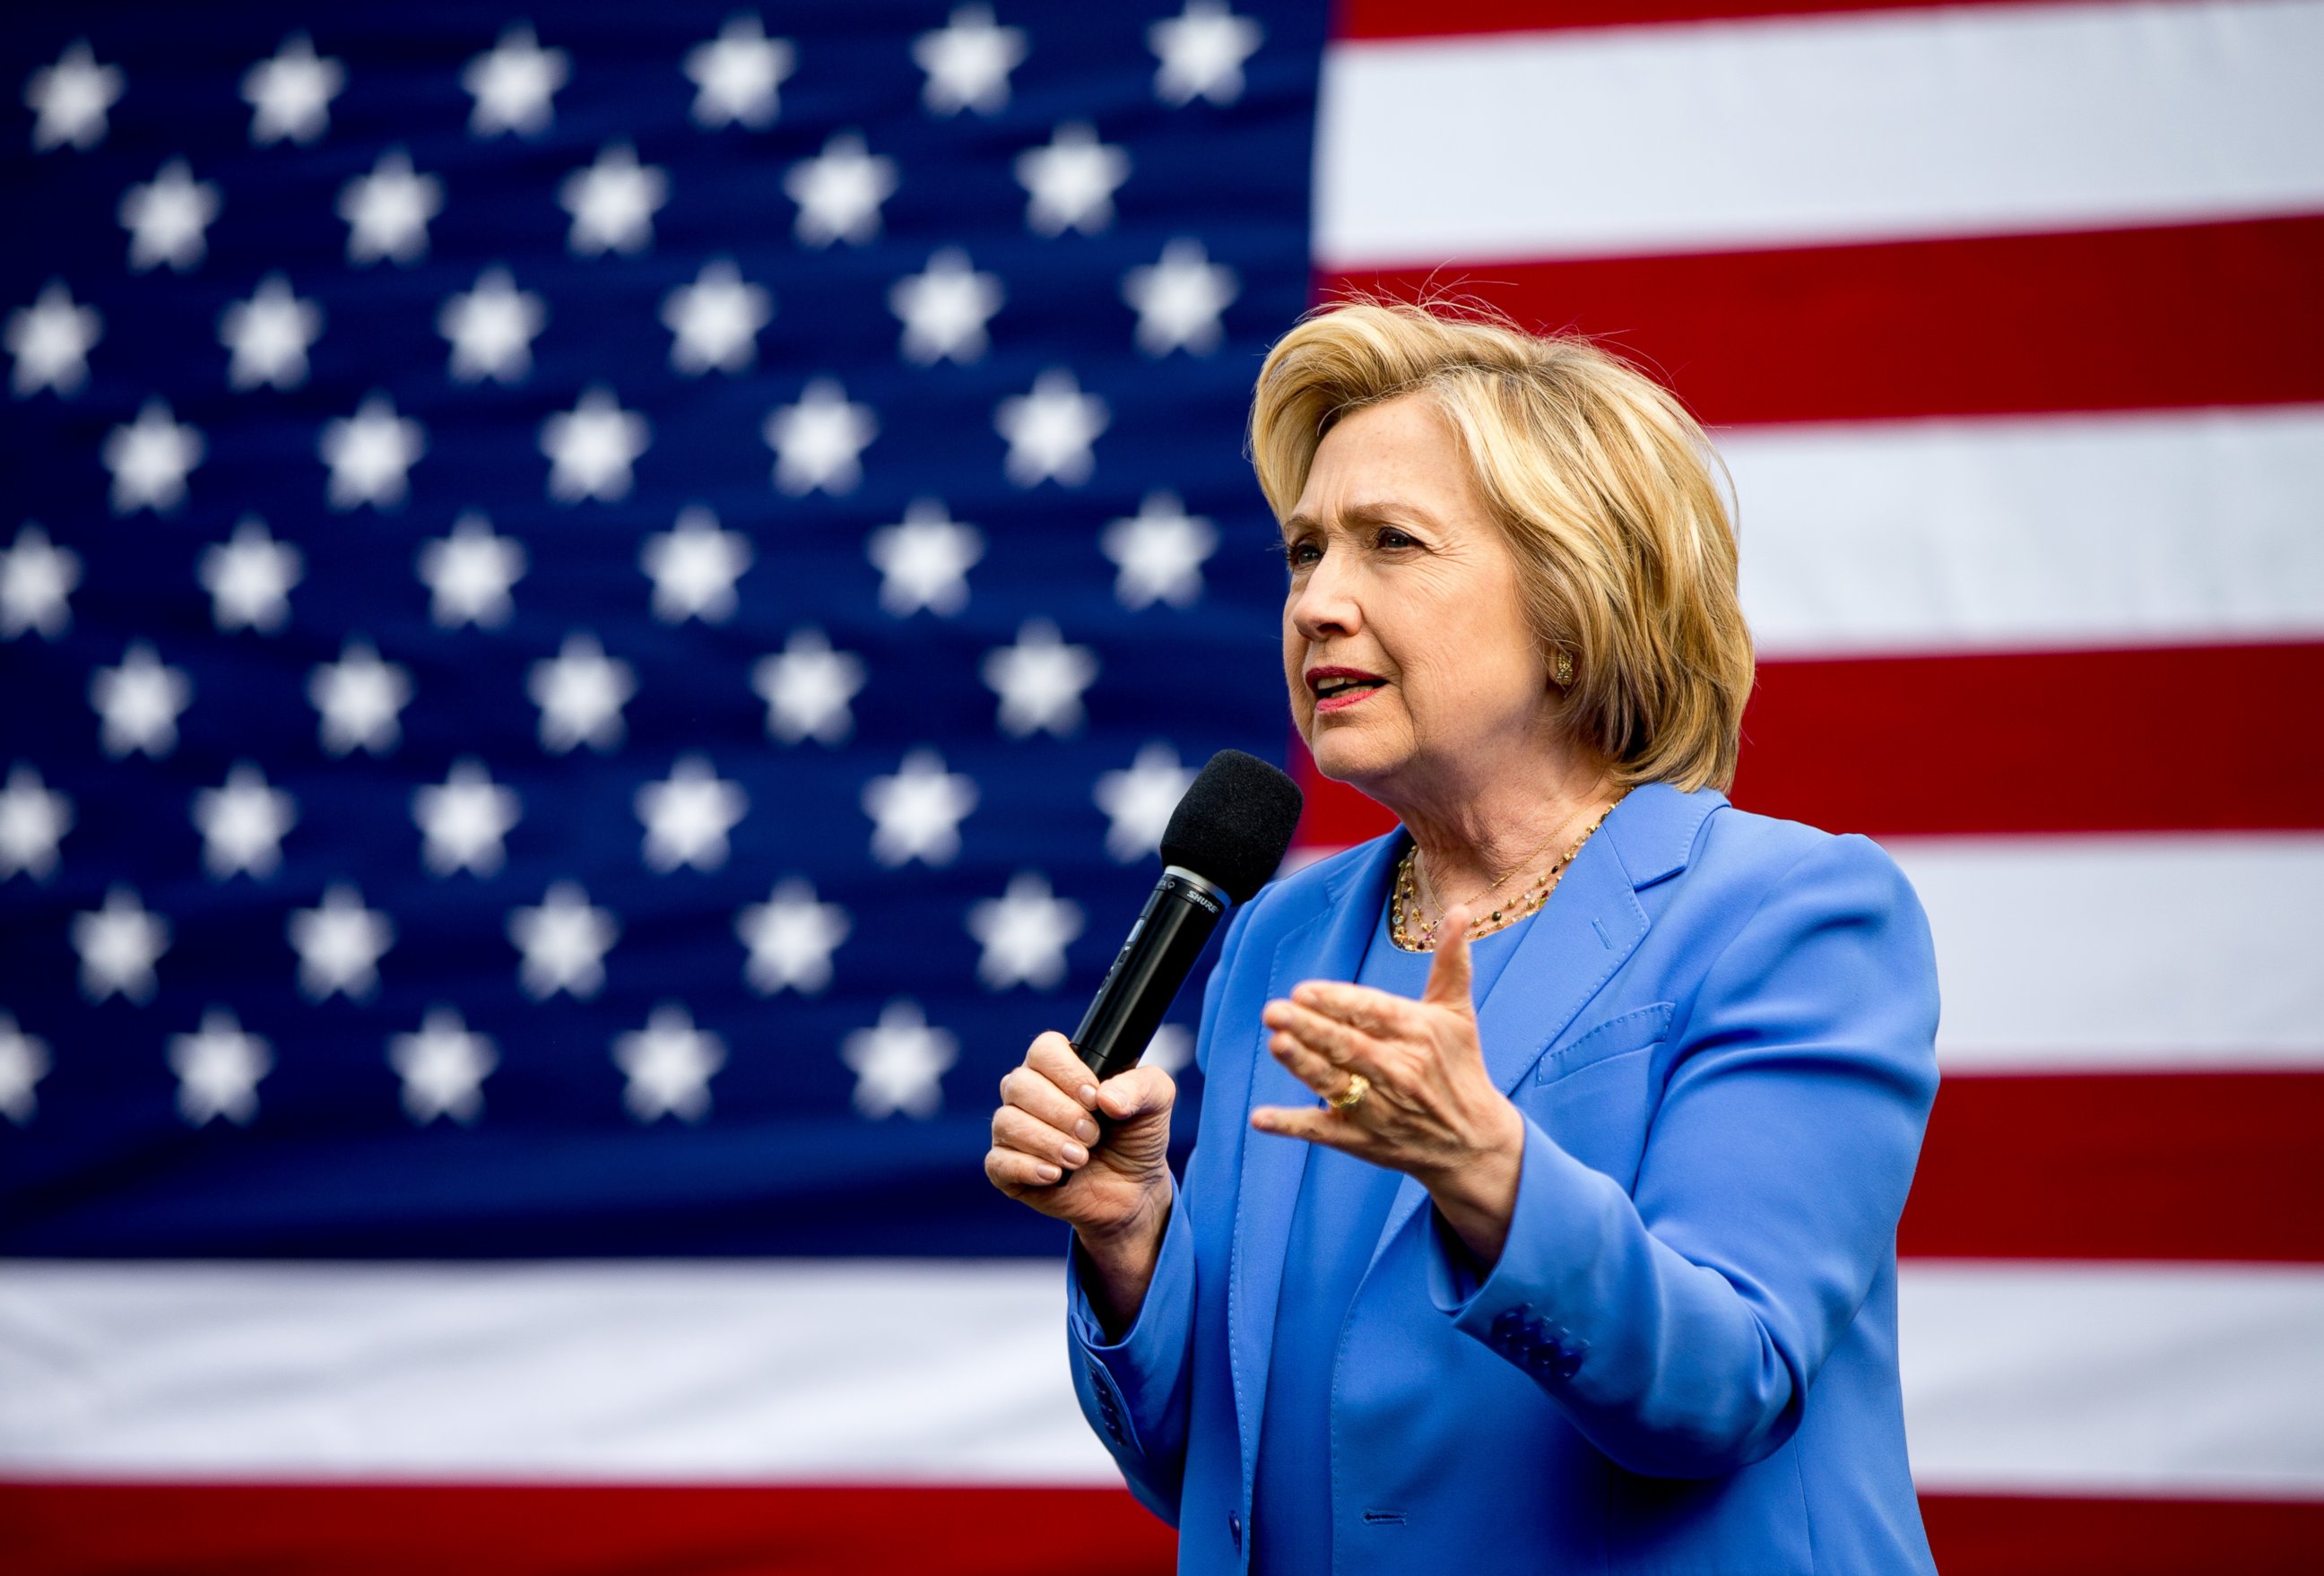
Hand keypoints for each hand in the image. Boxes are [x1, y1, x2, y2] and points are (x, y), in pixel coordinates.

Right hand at [986, 1031, 1174, 1245]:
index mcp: (1059, 1070)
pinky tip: (1055, 1175)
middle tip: (1092, 1135)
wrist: (1134, 1190)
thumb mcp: (1156, 1102)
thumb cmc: (1136, 1137)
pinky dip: (1028, 1167)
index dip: (1066, 1072)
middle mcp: (1029, 1095)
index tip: (1092, 1097)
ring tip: (1080, 1158)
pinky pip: (998, 1161)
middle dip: (1061, 1112)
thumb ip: (1142, 1086)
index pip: (1043, 1050)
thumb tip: (1106, 1097)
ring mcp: (1013, 1131)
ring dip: (1048, 1141)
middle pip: (1020, 1084)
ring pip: (1007, 1122)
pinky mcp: (1006, 1169)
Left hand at [1253, 907, 1525, 1264]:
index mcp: (1417, 1034)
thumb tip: (1460, 910)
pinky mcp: (1362, 1140)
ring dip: (1303, 1066)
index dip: (1338, 1002)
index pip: (1372, 1013)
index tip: (1304, 990)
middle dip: (1311, 1028)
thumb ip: (1452, 962)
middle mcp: (1398, 1070)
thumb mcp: (1458, 1013)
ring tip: (1276, 1043)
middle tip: (1274, 1010)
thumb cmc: (1461, 1067)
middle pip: (1348, 1047)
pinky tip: (1260, 1118)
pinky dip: (1291, 1125)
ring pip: (1334, 1083)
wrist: (1473, 1143)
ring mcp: (1379, 1108)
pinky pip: (1322, 1132)